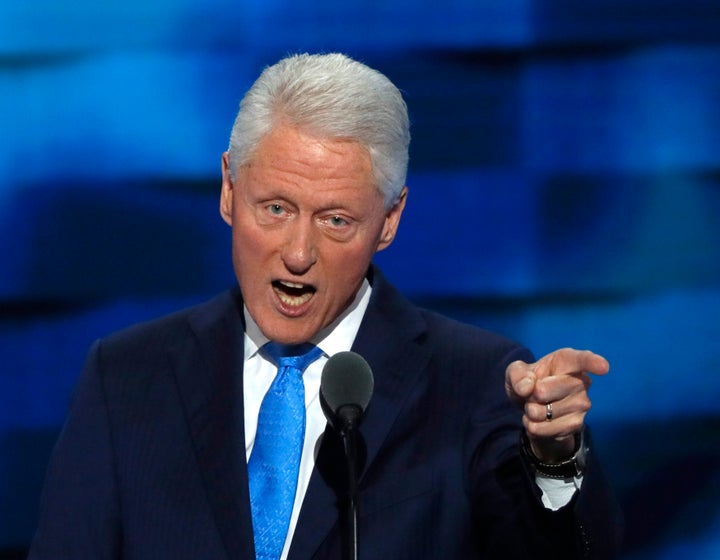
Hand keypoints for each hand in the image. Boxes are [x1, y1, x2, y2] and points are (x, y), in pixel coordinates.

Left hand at [505, 348, 608, 462]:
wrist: (532, 411)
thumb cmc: (528, 383)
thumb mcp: (515, 373)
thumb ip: (517, 375)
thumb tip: (527, 387)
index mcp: (567, 361)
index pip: (582, 360)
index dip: (592, 363)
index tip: (603, 367)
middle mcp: (581, 381)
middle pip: (544, 390)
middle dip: (529, 395)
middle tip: (533, 393)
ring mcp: (582, 405)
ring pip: (544, 412)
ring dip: (531, 412)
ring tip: (536, 406)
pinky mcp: (577, 425)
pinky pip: (546, 429)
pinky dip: (534, 427)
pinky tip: (538, 421)